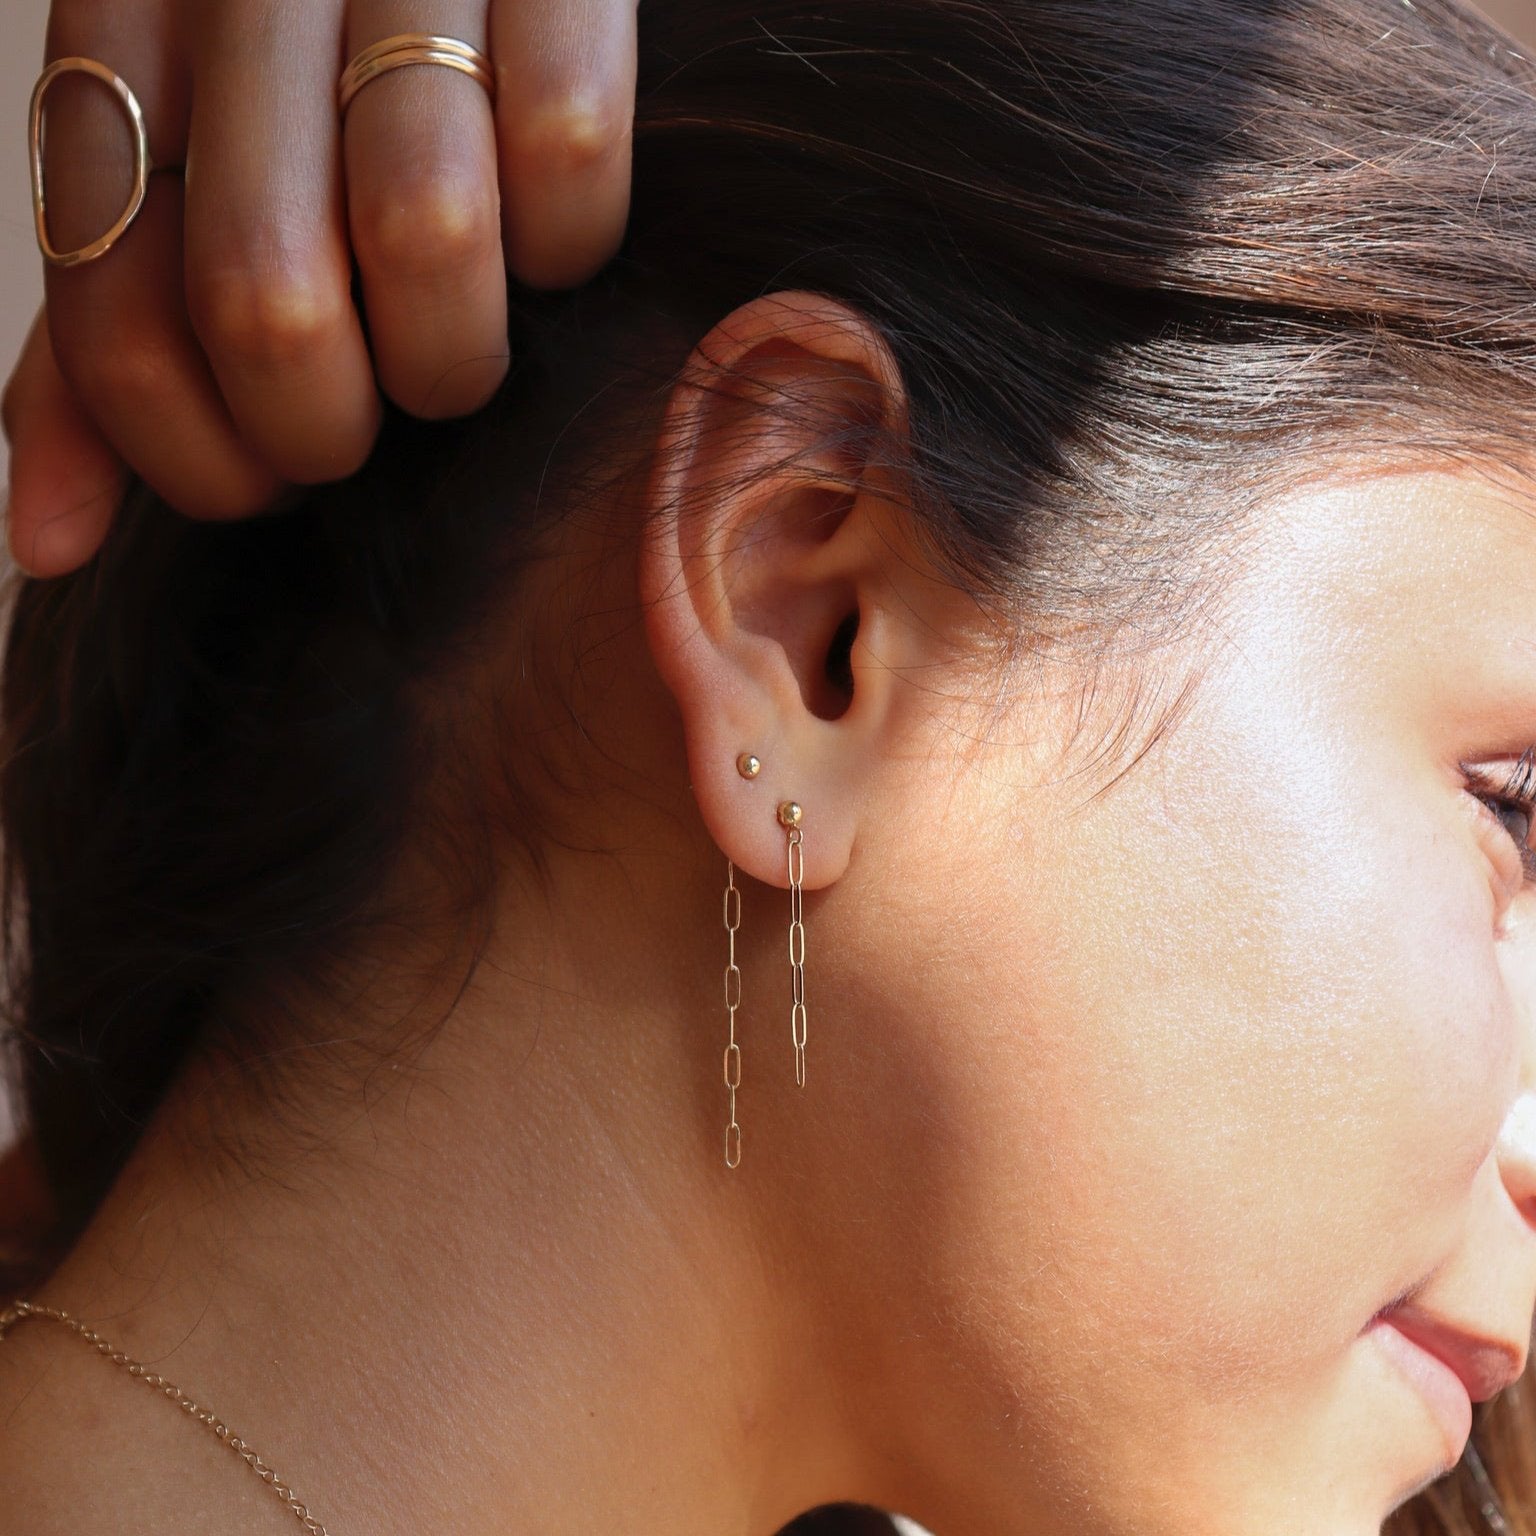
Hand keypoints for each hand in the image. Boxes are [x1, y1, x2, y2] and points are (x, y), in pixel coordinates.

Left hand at [3, 0, 636, 577]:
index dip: (201, 463)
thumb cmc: (308, 83)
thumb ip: (113, 340)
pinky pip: (568, 153)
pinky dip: (568, 240)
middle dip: (330, 429)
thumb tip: (47, 544)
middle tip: (367, 419)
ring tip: (458, 348)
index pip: (117, 326)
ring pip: (428, 237)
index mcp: (120, 41)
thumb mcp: (174, 183)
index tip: (264, 477)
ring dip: (454, 357)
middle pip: (268, 299)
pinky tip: (549, 242)